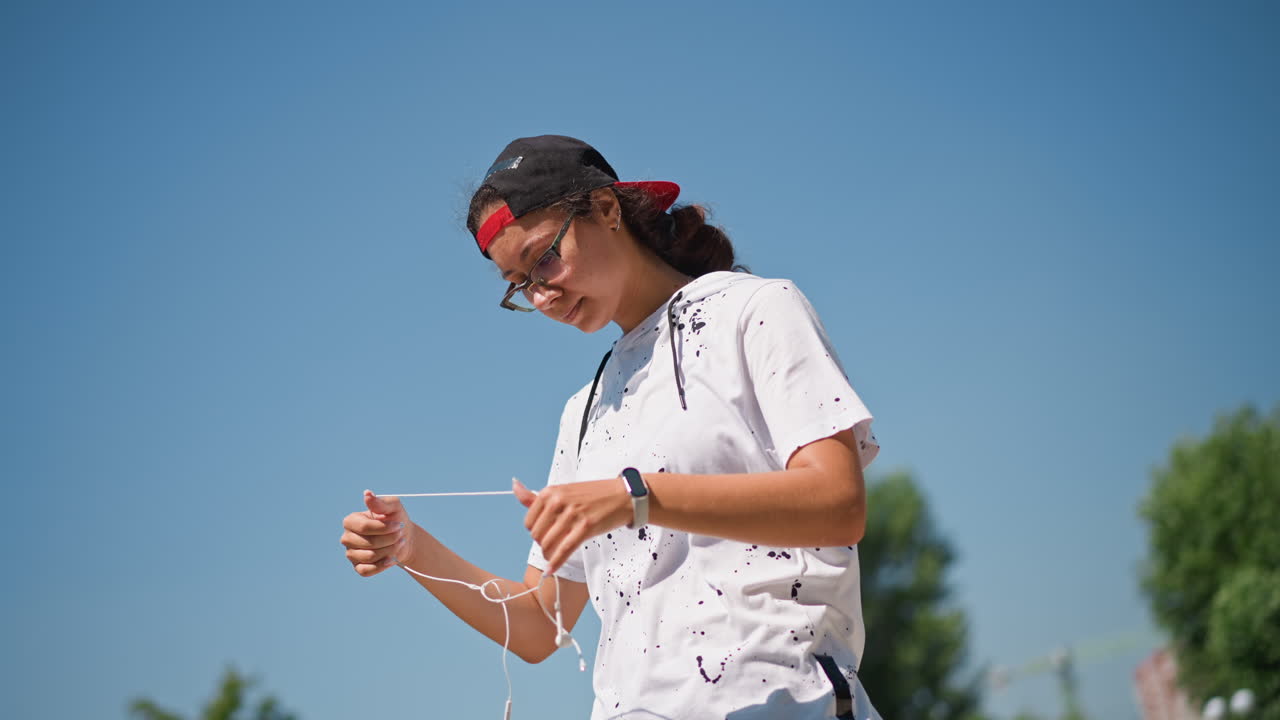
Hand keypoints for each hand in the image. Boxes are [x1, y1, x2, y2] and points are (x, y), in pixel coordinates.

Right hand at [340, 490, 411, 576]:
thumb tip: (367, 494)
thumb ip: (380, 502)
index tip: (399, 524)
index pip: (364, 527)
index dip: (384, 528)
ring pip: (370, 557)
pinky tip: (392, 558)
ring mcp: (351, 553)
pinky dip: (382, 565)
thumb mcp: (393, 507)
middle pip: (369, 543)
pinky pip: (367, 571)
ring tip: (399, 543)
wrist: (404, 537)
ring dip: (389, 551)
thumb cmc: (396, 519)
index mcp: (351, 521)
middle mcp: (347, 538)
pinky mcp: (358, 567)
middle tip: (400, 534)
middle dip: (389, 539)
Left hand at [513, 476, 631, 573]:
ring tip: (553, 557)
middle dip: (542, 544)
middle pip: (536, 535)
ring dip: (548, 555)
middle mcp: (558, 501)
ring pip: (548, 543)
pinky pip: (564, 549)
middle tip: (553, 545)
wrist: (623, 496)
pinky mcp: (585, 526)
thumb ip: (536, 496)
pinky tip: (551, 570)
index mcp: (550, 492)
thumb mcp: (562, 491)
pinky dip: (556, 562)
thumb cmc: (593, 495)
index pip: (529, 522)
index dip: (535, 533)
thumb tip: (514, 486)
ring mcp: (572, 514)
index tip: (545, 535)